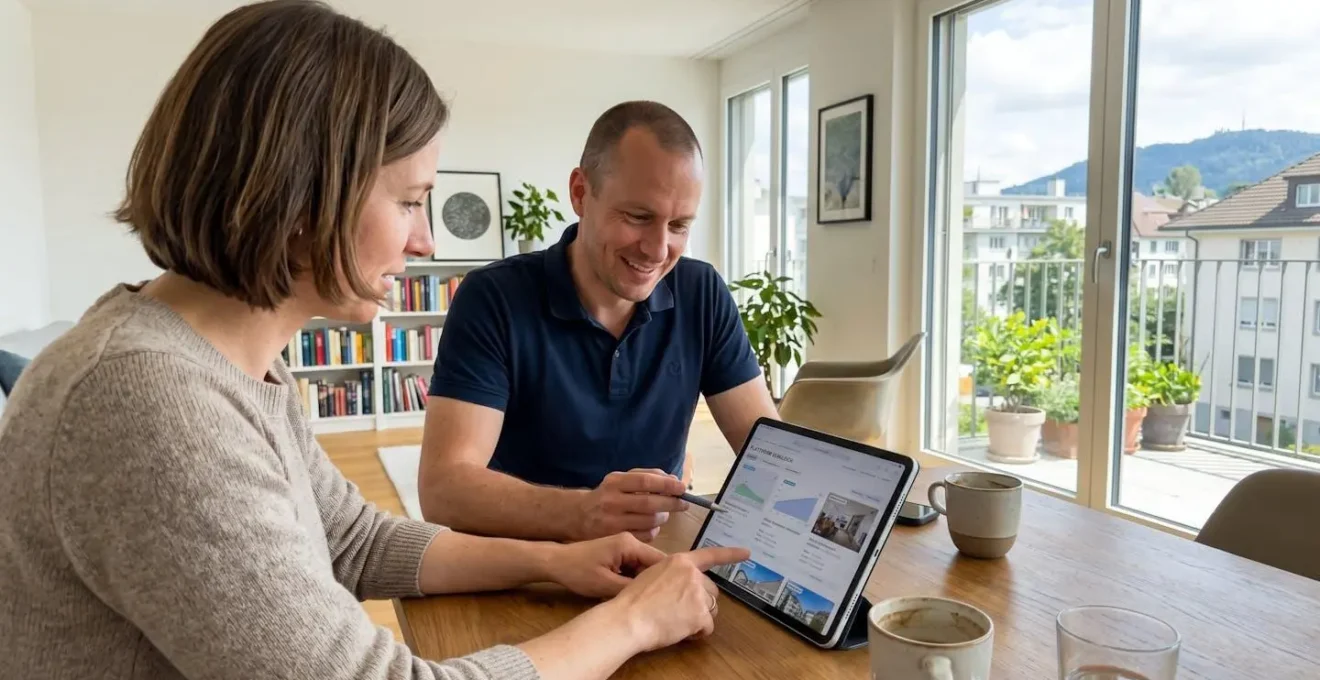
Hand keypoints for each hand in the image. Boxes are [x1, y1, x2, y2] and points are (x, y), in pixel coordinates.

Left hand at [547, 533, 666, 598]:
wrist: (556, 563)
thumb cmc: (578, 573)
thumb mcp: (606, 585)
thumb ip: (632, 589)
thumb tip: (655, 596)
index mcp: (630, 544)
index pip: (660, 560)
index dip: (667, 580)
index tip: (671, 598)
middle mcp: (630, 541)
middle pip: (653, 563)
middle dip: (654, 582)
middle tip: (655, 602)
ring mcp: (624, 546)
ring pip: (643, 566)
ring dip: (642, 582)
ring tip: (642, 599)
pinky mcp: (618, 552)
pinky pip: (634, 566)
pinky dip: (633, 579)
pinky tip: (629, 592)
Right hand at [575, 469, 687, 541]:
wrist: (578, 516)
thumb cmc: (606, 495)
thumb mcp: (620, 480)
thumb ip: (645, 477)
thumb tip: (673, 479)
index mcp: (614, 482)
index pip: (645, 481)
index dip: (667, 484)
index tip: (682, 487)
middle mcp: (611, 501)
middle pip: (650, 504)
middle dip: (671, 503)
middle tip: (683, 503)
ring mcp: (612, 522)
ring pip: (649, 521)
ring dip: (663, 517)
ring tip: (664, 513)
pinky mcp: (615, 538)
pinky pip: (644, 535)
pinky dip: (654, 530)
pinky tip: (651, 526)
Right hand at [608, 546, 751, 652]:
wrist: (629, 618)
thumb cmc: (633, 601)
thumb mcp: (651, 576)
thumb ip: (671, 576)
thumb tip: (681, 588)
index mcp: (679, 562)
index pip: (710, 555)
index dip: (730, 554)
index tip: (747, 553)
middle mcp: (692, 574)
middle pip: (711, 590)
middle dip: (702, 602)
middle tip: (683, 612)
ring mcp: (698, 594)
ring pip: (710, 609)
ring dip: (698, 618)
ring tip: (676, 622)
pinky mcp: (700, 614)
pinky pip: (707, 627)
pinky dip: (697, 633)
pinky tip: (680, 631)